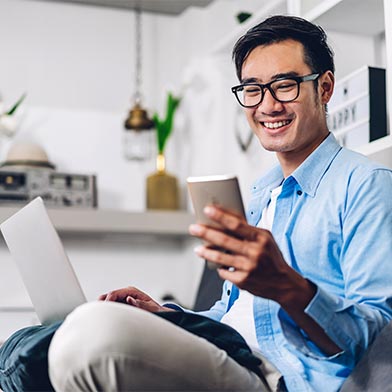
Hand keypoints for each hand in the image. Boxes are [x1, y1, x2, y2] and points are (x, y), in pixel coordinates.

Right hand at [99, 286, 173, 312]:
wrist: (159, 313)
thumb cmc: (155, 310)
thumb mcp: (151, 308)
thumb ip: (140, 304)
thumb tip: (129, 299)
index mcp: (131, 291)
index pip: (114, 293)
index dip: (107, 301)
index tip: (104, 311)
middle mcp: (126, 293)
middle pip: (108, 296)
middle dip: (102, 305)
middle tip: (98, 315)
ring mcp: (123, 298)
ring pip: (107, 301)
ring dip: (104, 308)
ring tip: (101, 319)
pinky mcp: (121, 304)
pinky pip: (110, 306)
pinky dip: (107, 311)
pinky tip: (105, 319)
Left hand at [189, 205, 312, 307]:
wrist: (284, 284)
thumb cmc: (271, 256)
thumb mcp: (265, 239)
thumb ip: (248, 229)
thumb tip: (225, 217)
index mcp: (261, 238)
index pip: (236, 224)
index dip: (220, 216)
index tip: (207, 210)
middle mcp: (255, 253)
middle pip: (224, 241)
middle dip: (205, 233)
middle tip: (193, 228)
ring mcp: (248, 268)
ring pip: (220, 258)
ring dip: (206, 252)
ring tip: (197, 249)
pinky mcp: (243, 282)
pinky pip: (224, 272)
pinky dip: (220, 267)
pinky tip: (218, 265)